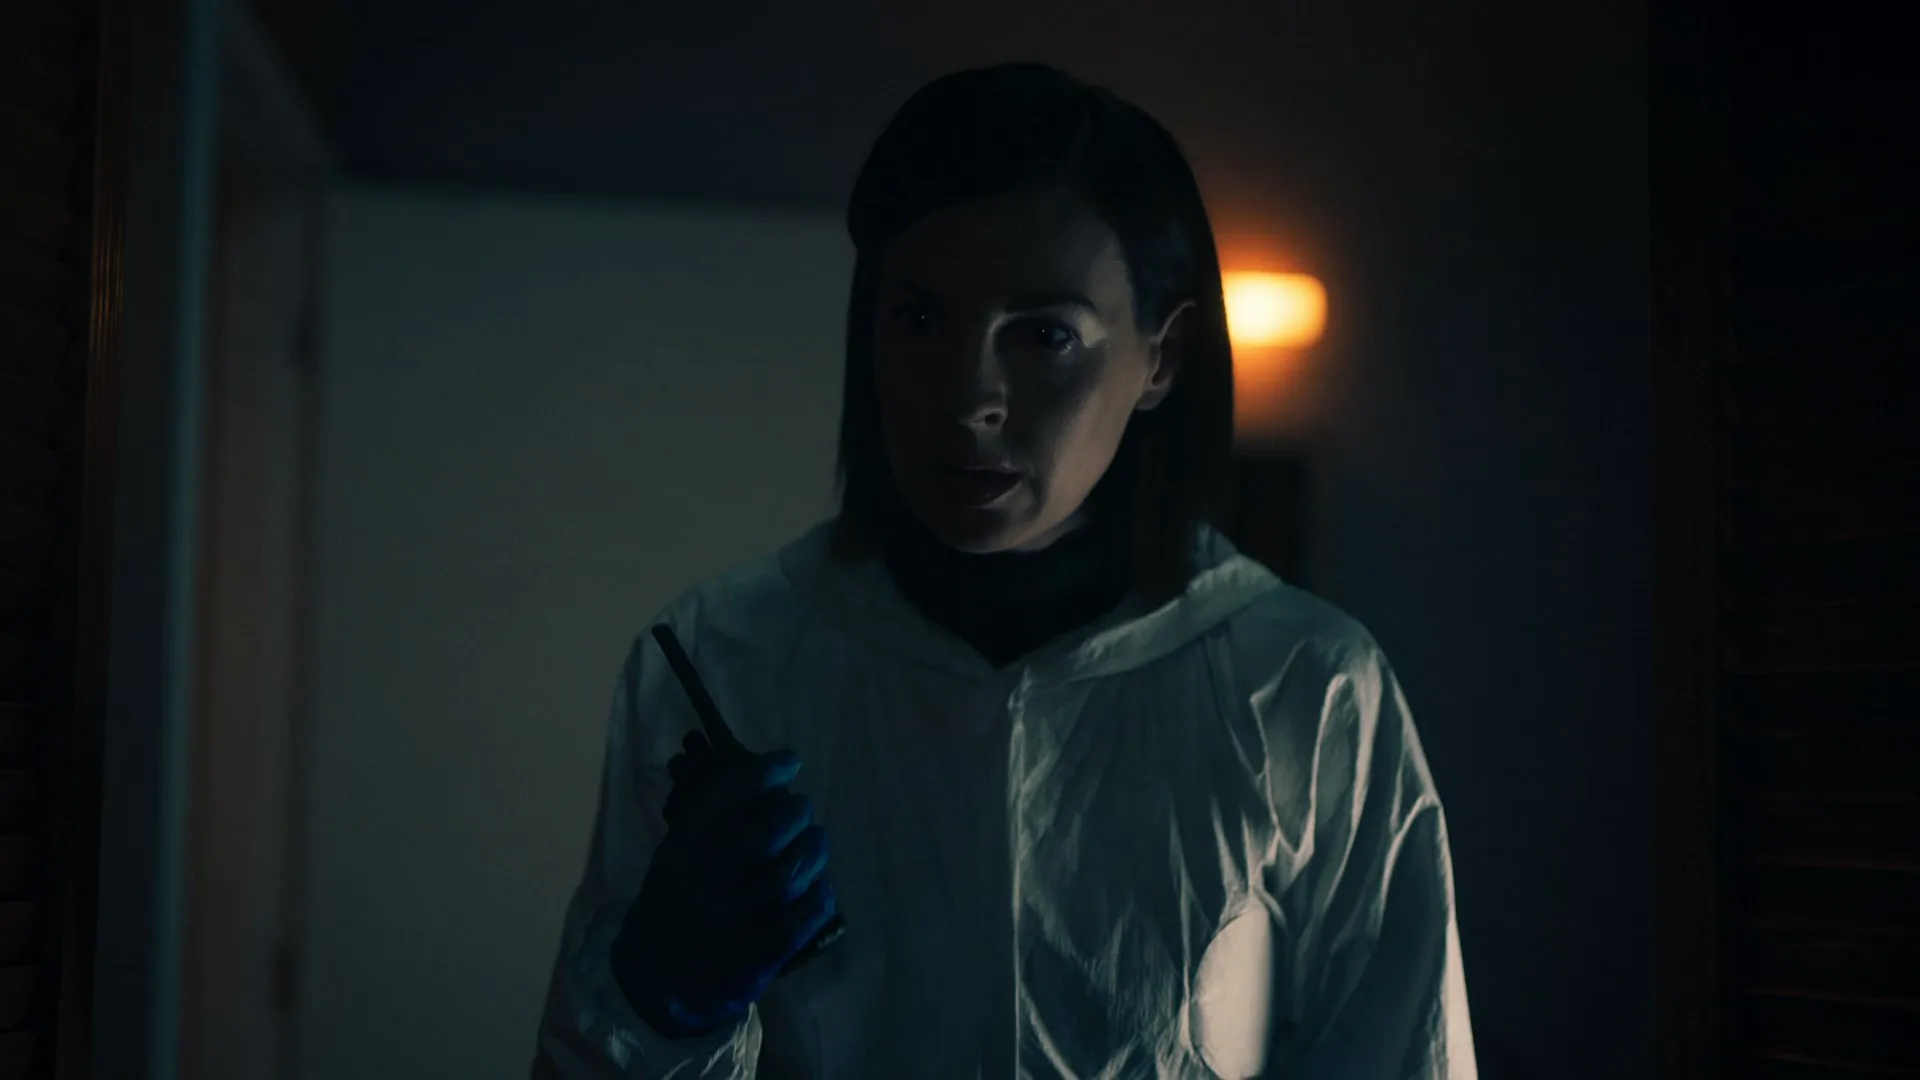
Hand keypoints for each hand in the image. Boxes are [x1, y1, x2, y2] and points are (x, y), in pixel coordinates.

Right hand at [611, 739, 837, 1037]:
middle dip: (795, 811)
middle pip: (767, 832)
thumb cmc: (675, 902)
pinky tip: (819, 884)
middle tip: (800, 808)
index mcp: (679, 854)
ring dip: (814, 848)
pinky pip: (803, 917)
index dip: (764, 773)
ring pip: (792, 873)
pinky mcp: (757, 959)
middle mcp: (702, 886)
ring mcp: (731, 925)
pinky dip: (820, 894)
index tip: (789, 761)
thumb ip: (712, 821)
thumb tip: (769, 776)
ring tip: (815, 840)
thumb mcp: (675, 856)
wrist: (660, 982)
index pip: (725, 797)